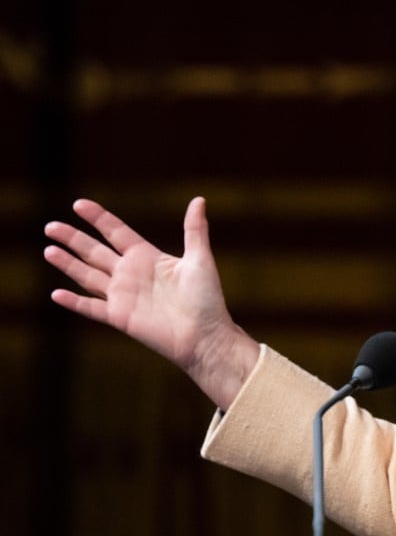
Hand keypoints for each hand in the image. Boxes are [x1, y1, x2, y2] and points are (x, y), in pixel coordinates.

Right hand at [44, 197, 258, 409]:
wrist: (205, 336)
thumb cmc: (207, 299)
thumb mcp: (200, 259)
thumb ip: (194, 230)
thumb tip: (199, 199)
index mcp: (148, 257)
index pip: (116, 232)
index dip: (98, 218)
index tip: (79, 204)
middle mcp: (131, 274)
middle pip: (95, 251)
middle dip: (73, 238)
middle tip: (50, 226)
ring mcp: (123, 296)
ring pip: (87, 276)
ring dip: (67, 264)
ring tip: (48, 250)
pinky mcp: (119, 317)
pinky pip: (91, 308)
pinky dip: (74, 302)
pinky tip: (55, 294)